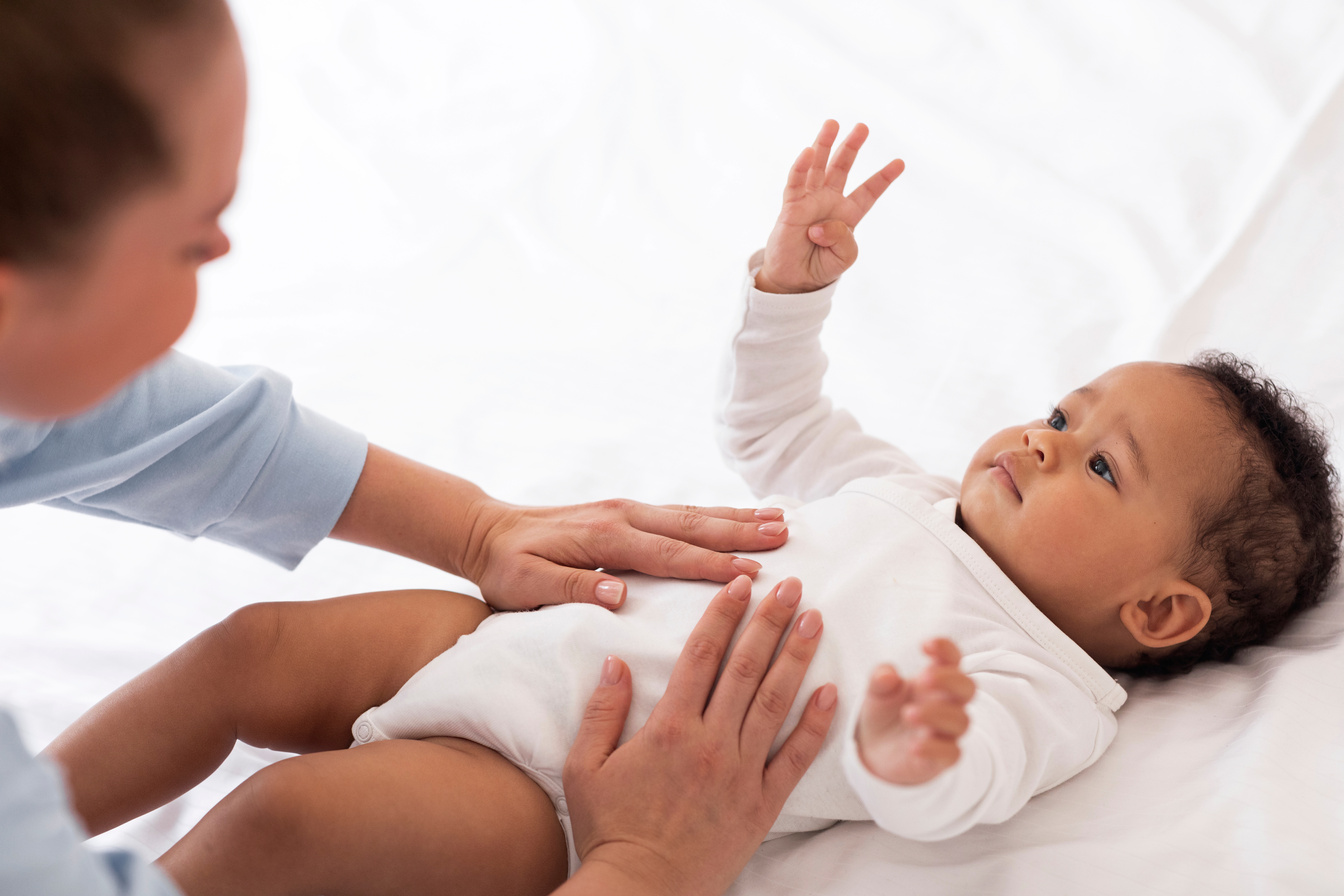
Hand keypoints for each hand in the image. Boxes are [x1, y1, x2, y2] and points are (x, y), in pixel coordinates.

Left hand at [464, 499, 789, 610]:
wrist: (486, 531)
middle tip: (785, 534)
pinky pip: (679, 513)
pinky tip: (738, 518)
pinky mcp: (626, 513)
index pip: (668, 555)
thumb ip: (571, 588)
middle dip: (740, 531)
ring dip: (735, 518)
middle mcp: (623, 516)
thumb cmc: (506, 567)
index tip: (751, 573)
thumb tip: (619, 595)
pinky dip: (714, 514)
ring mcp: (627, 510)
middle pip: (692, 525)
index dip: (711, 565)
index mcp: (605, 537)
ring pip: (691, 514)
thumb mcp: (526, 585)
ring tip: (779, 519)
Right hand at [557, 576, 836, 895]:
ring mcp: (742, 772)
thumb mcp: (586, 768)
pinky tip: (830, 691)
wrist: (640, 889)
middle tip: (791, 585)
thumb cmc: (609, 829)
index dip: (724, 614)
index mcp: (669, 728)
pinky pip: (795, 758)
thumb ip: (601, 711)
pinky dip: (815, 723)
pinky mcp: (762, 803)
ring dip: (797, 657)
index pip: (702, 656)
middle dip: (769, 621)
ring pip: (775, 702)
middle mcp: (711, 742)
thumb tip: (615, 661)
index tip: (741, 584)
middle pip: (746, 668)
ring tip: (815, 620)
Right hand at [755, 119, 903, 294]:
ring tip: (832, 124)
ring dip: (825, 145)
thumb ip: (843, 239)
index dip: (883, 178)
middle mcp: (830, 202)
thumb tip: (820, 223)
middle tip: (863, 127)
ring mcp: (810, 201)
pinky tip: (808, 152)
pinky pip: (796, 183)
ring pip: (818, 167)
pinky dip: (801, 167)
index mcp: (848, 214)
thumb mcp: (845, 257)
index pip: (869, 191)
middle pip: (843, 168)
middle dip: (852, 147)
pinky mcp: (791, 207)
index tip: (900, 163)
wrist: (794, 280)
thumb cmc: (821, 267)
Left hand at [855, 638, 973, 785]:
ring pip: (961, 721)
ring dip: (936, 714)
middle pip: (967, 688)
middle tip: (922, 680)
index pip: (953, 660)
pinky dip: (934, 748)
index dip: (946, 650)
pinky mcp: (941, 758)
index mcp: (935, 680)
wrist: (874, 750)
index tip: (925, 645)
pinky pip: (951, 753)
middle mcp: (946, 703)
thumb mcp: (876, 692)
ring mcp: (946, 731)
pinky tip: (913, 746)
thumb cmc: (885, 712)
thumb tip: (888, 675)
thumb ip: (880, 679)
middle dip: (948, 680)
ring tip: (907, 713)